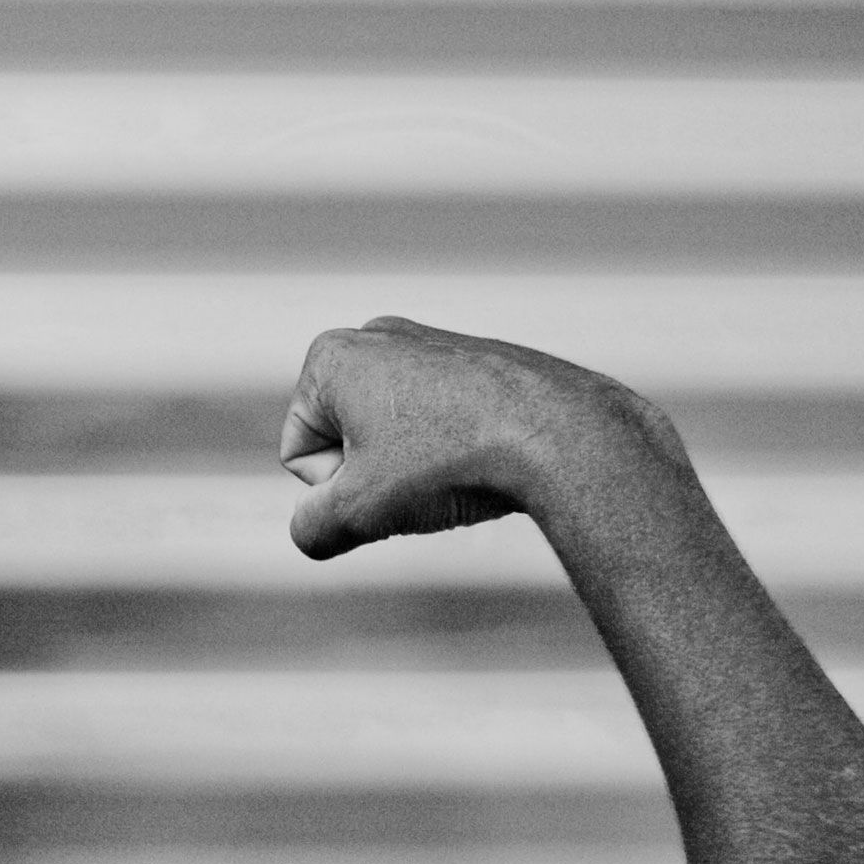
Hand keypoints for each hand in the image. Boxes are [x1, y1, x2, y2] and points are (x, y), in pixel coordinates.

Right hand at [277, 316, 677, 559]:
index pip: (301, 456)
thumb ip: (310, 528)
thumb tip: (312, 528)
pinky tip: (485, 457)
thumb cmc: (450, 463)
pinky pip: (438, 424)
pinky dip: (451, 450)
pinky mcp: (476, 359)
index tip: (388, 483)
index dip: (339, 490)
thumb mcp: (358, 513)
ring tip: (456, 469)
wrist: (562, 435)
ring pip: (393, 437)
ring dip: (414, 468)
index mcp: (330, 356)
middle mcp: (374, 335)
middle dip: (374, 476)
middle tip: (422, 479)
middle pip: (344, 442)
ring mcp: (429, 341)